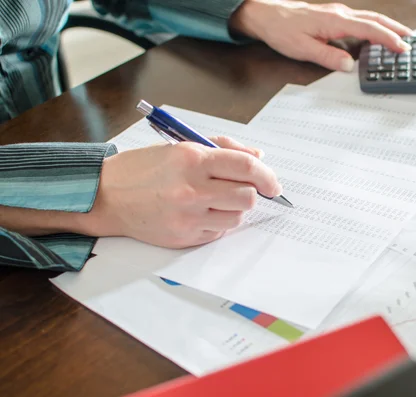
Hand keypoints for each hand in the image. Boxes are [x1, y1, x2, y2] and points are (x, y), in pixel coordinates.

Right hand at [86, 137, 280, 247]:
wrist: (107, 196)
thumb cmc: (145, 169)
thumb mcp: (181, 147)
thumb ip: (223, 149)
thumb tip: (258, 158)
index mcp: (192, 160)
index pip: (246, 168)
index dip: (267, 176)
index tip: (272, 183)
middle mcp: (191, 189)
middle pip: (247, 196)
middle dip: (253, 193)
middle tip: (244, 190)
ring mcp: (188, 216)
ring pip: (237, 216)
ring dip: (235, 208)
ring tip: (217, 200)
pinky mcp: (184, 237)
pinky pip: (219, 231)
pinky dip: (218, 222)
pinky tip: (202, 212)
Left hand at [230, 0, 412, 71]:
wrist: (267, 15)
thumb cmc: (282, 30)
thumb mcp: (303, 48)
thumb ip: (328, 57)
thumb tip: (349, 65)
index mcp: (336, 20)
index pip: (369, 29)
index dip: (389, 39)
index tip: (403, 48)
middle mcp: (340, 13)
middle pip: (375, 19)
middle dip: (396, 29)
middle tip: (412, 41)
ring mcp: (338, 13)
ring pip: (369, 18)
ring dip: (387, 26)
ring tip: (401, 37)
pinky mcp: (334, 16)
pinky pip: (360, 20)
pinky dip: (374, 26)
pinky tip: (376, 34)